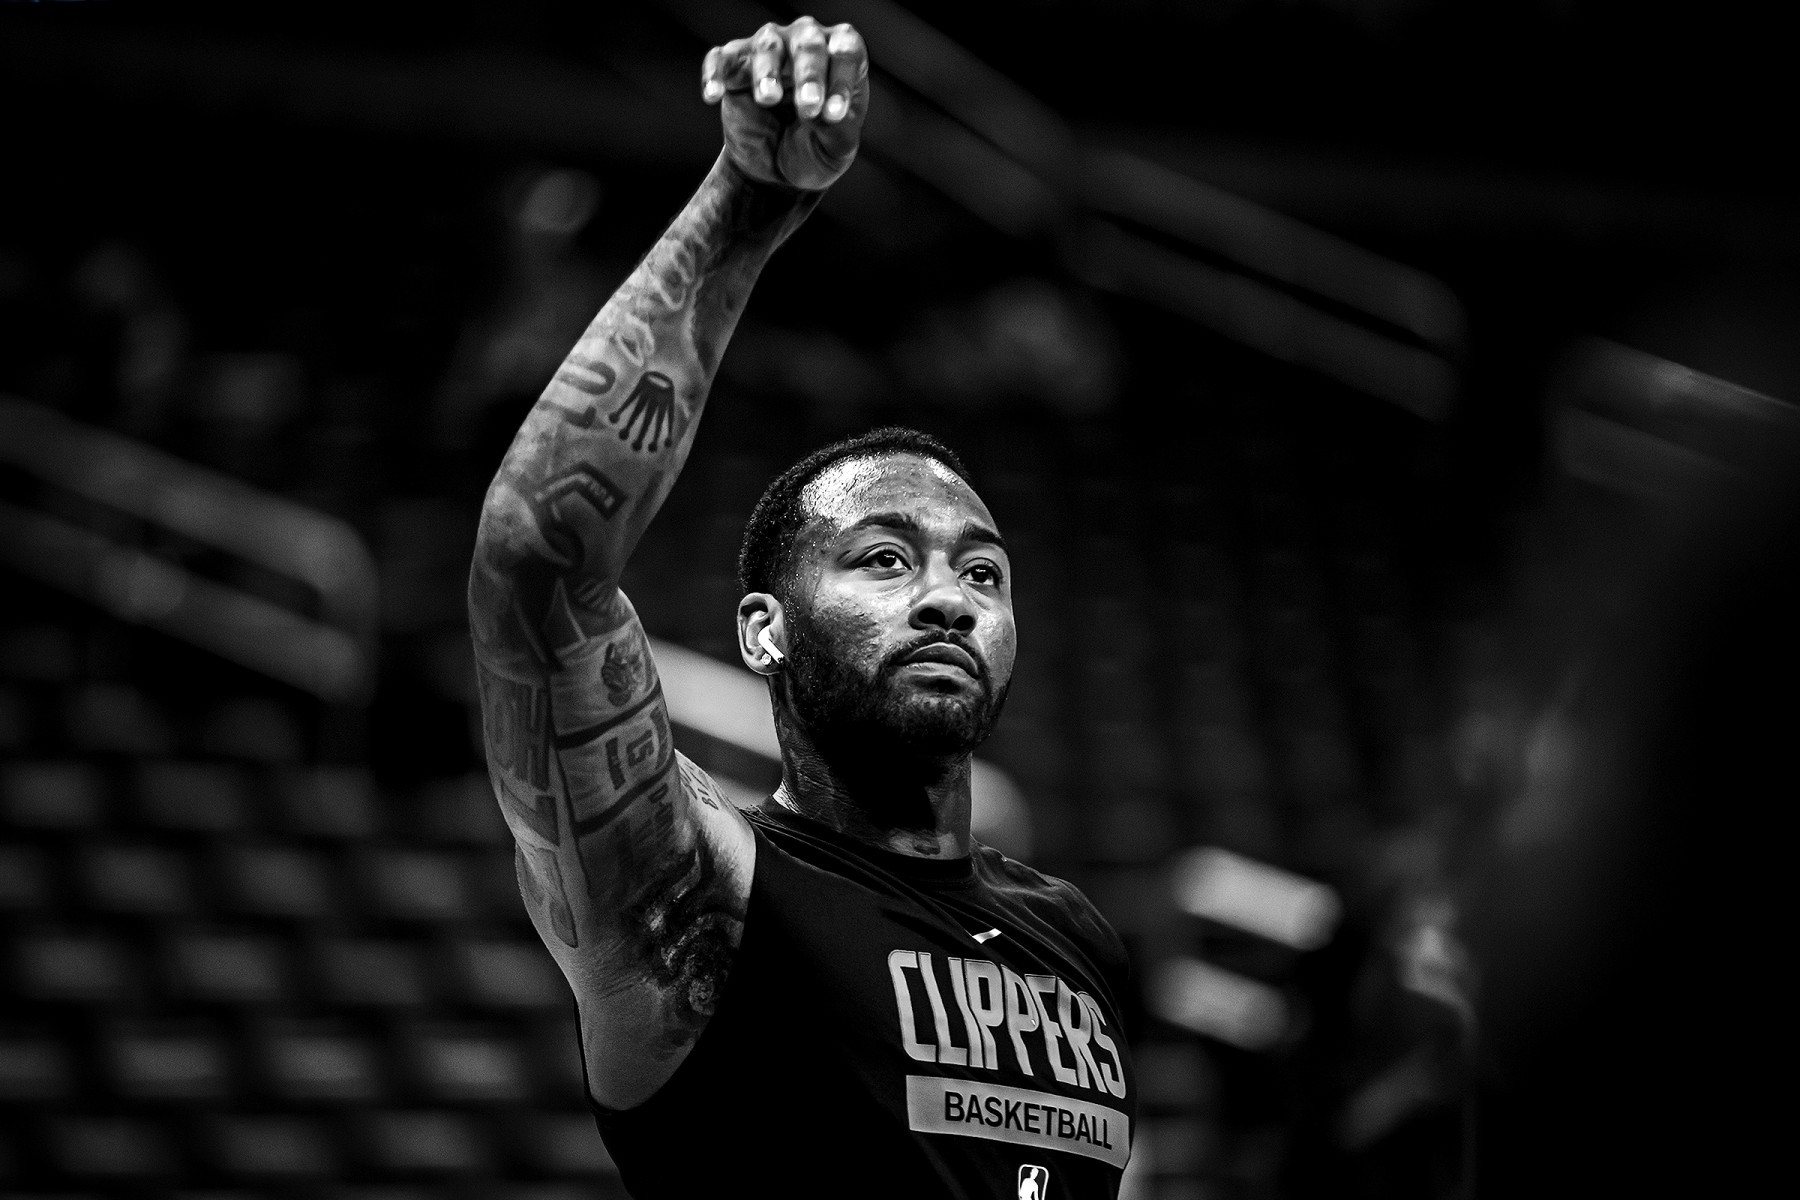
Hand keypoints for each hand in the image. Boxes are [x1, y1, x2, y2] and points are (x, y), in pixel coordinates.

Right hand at [702, 17, 868, 191]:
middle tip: (808, 108)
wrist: (778, 172)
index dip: (841, 80)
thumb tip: (819, 112)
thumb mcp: (836, 149)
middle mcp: (805, 42)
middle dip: (809, 74)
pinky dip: (715, 73)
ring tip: (769, 99)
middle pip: (807, 41)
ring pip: (768, 45)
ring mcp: (769, 51)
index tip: (834, 116)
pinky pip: (721, 59)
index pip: (846, 50)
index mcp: (840, 56)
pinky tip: (713, 94)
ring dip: (768, 71)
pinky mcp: (734, 68)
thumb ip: (836, 129)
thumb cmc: (815, 148)